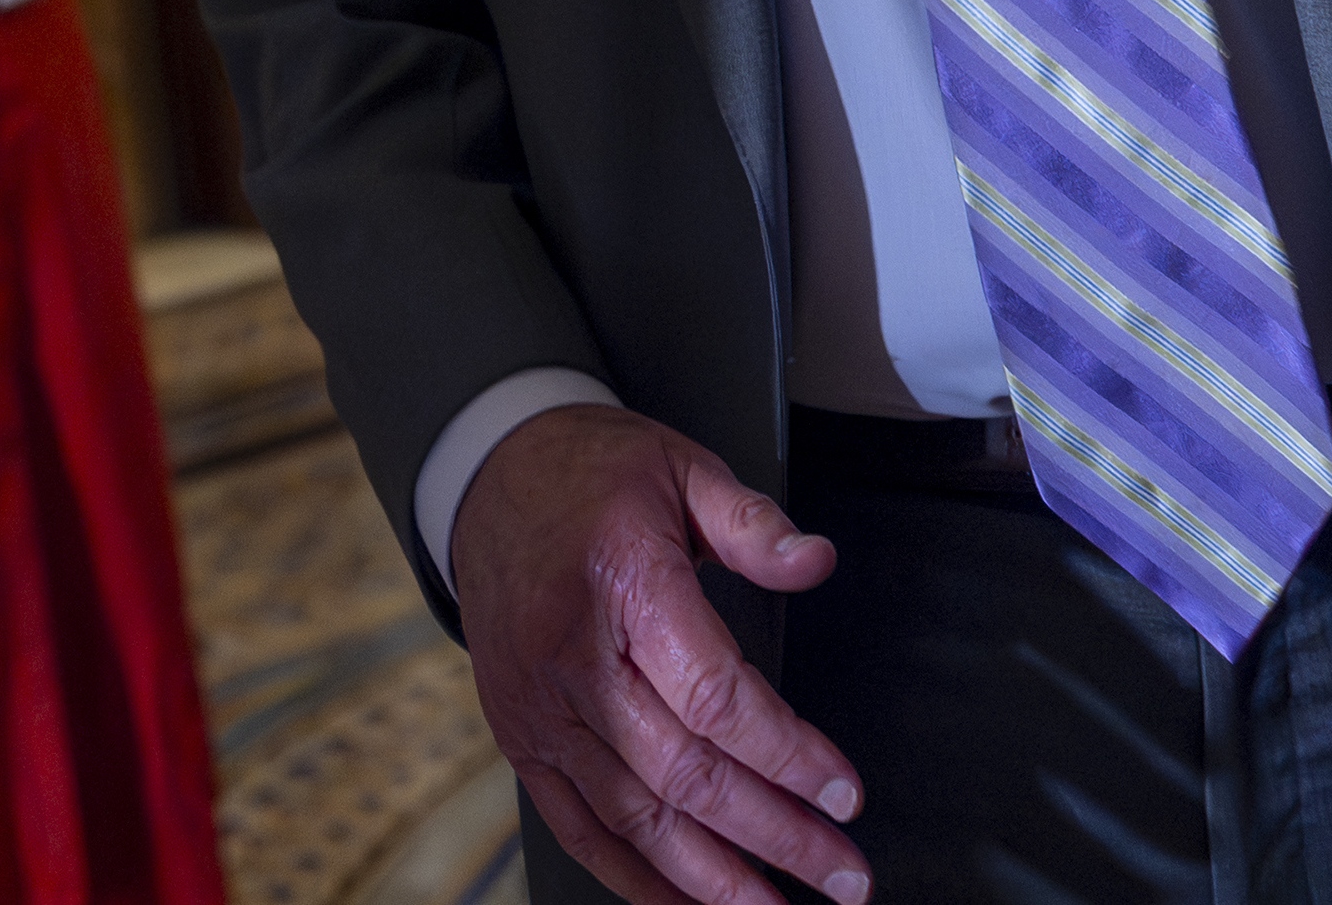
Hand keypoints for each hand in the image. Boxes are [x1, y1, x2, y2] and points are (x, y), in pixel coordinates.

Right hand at [449, 405, 866, 904]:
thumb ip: (752, 525)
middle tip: (844, 874)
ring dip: (712, 877)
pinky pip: (576, 826)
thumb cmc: (593, 477)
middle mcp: (575, 657)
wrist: (487, 477)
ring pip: (633, 815)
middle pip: (685, 773)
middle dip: (774, 835)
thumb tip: (815, 562)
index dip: (788, 757)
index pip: (717, 698)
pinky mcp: (521, 735)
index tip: (844, 792)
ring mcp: (541, 706)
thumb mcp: (683, 470)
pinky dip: (632, 877)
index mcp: (625, 585)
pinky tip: (685, 904)